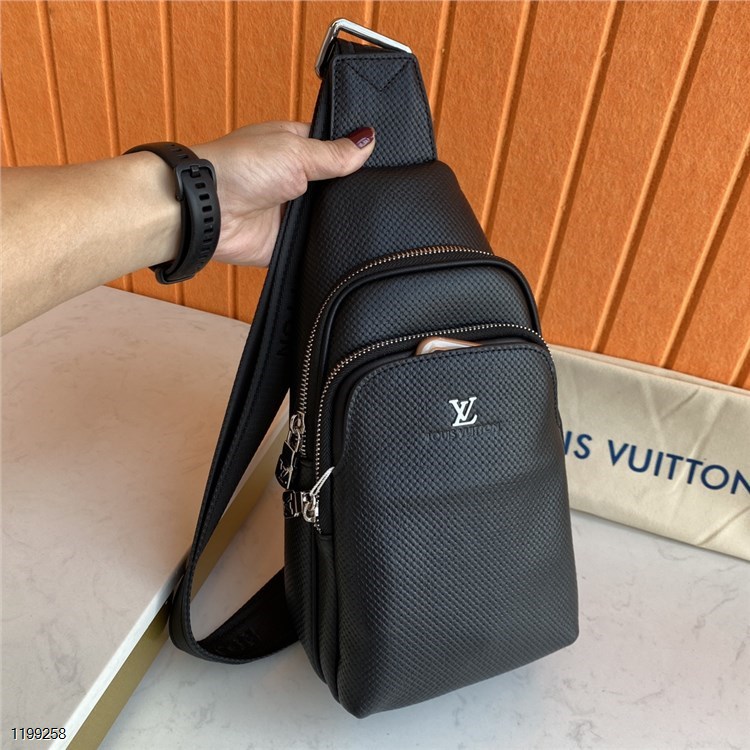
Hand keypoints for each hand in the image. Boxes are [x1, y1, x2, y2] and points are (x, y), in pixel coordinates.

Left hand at [194, 122, 374, 266]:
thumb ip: (335, 153)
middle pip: (335, 187)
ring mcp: (290, 212)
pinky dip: (325, 244)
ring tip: (356, 215)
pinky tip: (341, 240)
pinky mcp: (286, 241)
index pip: (336, 151)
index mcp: (295, 148)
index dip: (355, 157)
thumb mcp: (297, 151)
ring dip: (336, 218)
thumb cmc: (239, 168)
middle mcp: (294, 179)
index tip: (382, 162)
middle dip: (348, 191)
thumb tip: (368, 140)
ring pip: (328, 217)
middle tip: (372, 192)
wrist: (210, 210)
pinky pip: (315, 245)